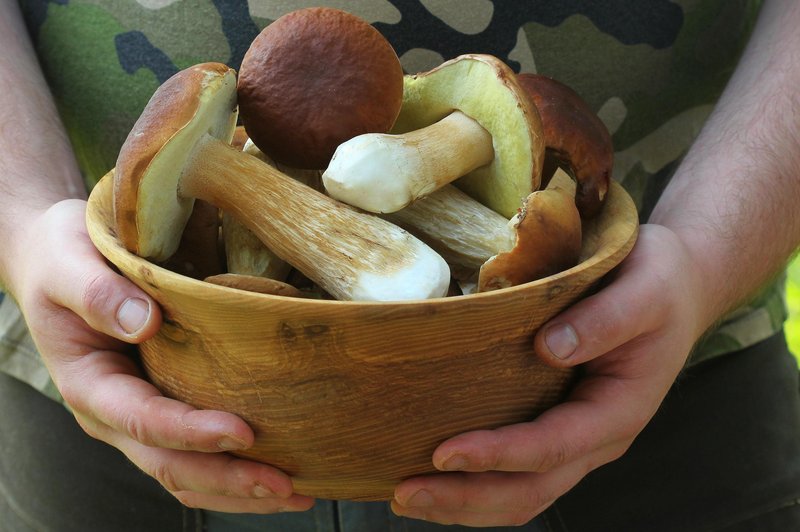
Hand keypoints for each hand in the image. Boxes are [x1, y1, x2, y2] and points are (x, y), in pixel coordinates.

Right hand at [8, 199, 313, 512]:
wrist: (57, 262)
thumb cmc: (61, 258)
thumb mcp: (66, 263)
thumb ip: (98, 293)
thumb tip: (145, 321)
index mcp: (90, 384)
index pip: (143, 420)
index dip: (192, 432)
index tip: (242, 432)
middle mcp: (115, 414)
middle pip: (171, 465)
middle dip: (230, 480)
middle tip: (286, 486)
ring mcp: (139, 418)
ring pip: (186, 473)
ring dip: (239, 489)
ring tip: (296, 493)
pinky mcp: (164, 408)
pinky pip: (196, 455)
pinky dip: (234, 470)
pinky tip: (279, 469)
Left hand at [392, 224, 709, 525]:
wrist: (677, 289)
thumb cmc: (659, 285)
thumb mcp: (644, 291)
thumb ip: (604, 320)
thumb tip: (549, 347)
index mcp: (619, 410)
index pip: (553, 447)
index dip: (499, 455)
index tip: (444, 452)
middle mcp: (596, 437)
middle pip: (531, 490)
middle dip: (467, 498)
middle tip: (406, 493)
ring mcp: (577, 438)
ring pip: (523, 493)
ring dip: (465, 502)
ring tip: (407, 496)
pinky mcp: (558, 426)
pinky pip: (519, 471)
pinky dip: (476, 481)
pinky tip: (437, 474)